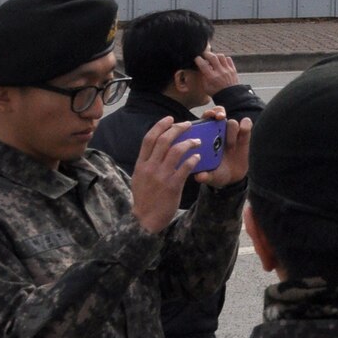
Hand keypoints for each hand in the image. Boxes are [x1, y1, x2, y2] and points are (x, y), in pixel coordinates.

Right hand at [131, 117, 200, 233]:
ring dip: (189, 142)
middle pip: (164, 140)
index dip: (160, 126)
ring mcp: (161, 176)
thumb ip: (146, 163)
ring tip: (198, 141)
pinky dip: (193, 159)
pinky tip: (198, 157)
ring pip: (177, 150)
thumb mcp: (139, 178)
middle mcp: (150, 167)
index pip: (149, 139)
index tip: (170, 119)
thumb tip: (154, 147)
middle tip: (188, 124)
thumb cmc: (145, 197)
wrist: (146, 219)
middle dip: (178, 129)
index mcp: (141, 164)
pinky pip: (186, 167)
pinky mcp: (172, 185)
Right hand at [193, 50, 240, 97]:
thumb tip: (201, 68)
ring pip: (221, 56)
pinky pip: (229, 59)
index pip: (203, 65)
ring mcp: (227, 70)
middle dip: (207, 54)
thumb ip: (203, 77)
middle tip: (204, 54)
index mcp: (212, 77)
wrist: (230, 95)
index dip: (198, 60)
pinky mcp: (233, 69)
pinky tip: (221, 62)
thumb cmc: (216, 92)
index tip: (197, 58)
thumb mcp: (206, 87)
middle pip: (213, 57)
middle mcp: (220, 72)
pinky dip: (224, 58)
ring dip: (216, 55)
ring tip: (213, 58)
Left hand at [195, 106, 251, 189]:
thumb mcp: (210, 176)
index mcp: (205, 139)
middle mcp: (218, 133)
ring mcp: (232, 134)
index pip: (203, 120)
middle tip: (220, 117)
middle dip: (218, 112)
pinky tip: (244, 131)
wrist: (233, 179)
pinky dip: (246, 125)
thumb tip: (199, 176)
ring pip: (231, 122)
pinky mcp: (244, 137)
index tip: (208, 117)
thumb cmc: (216, 174)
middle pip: (218, 114)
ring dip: (231, 132)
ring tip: (230, 147)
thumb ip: (205, 176)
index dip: (205, 115)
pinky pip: (246, 124)